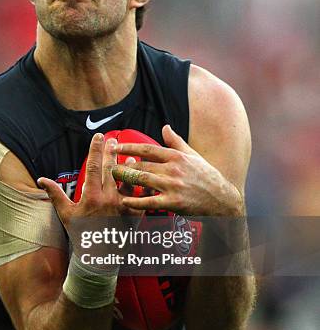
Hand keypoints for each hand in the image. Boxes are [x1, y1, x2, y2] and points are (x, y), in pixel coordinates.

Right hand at [38, 134, 141, 249]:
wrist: (98, 258)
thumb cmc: (80, 235)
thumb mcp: (66, 214)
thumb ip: (55, 194)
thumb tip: (41, 179)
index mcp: (91, 197)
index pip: (93, 166)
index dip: (95, 149)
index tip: (98, 137)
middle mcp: (108, 200)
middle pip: (111, 169)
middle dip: (111, 152)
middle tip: (113, 140)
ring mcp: (124, 207)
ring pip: (128, 180)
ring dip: (129, 166)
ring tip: (130, 155)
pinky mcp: (136, 215)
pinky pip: (142, 196)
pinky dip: (142, 185)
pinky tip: (144, 176)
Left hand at [113, 125, 242, 215]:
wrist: (222, 199)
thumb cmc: (206, 176)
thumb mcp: (192, 155)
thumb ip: (175, 142)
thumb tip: (164, 127)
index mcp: (176, 157)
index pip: (147, 149)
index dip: (129, 147)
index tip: (115, 146)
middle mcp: (173, 169)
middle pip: (142, 165)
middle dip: (123, 165)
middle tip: (108, 166)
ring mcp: (173, 186)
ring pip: (143, 180)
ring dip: (126, 179)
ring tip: (113, 179)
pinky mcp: (174, 202)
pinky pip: (150, 201)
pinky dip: (136, 201)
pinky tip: (125, 201)